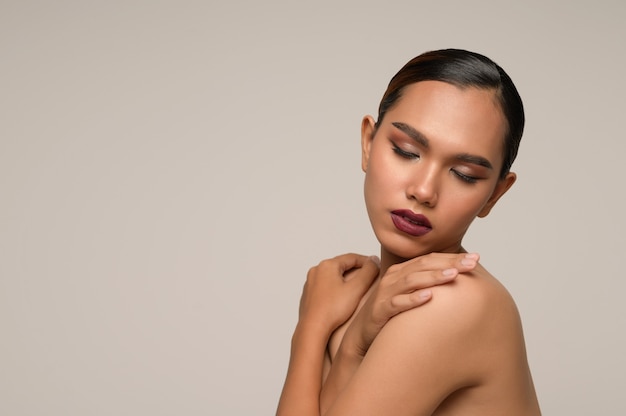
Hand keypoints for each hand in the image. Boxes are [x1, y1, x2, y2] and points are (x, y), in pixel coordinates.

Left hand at [298, 253, 379, 333]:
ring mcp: (310, 283)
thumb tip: (374, 261)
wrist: (312, 329)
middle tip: (370, 278)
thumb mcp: (356, 289)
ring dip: (346, 280)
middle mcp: (316, 271)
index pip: (352, 257)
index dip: (367, 262)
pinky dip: (336, 289)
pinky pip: (325, 287)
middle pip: (342, 266)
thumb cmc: (332, 310)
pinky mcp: (308, 295)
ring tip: (358, 290)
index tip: (377, 268)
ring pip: (333, 277)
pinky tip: (343, 300)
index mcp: (327, 265)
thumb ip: (368, 272)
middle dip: (356, 271)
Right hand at [342, 252, 478, 357]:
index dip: (452, 257)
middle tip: (472, 263)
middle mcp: (394, 278)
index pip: (430, 259)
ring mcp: (386, 293)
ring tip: (453, 275)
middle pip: (424, 265)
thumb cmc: (391, 313)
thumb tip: (458, 278)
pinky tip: (428, 297)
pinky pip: (397, 303)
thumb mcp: (410, 294)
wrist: (364, 333)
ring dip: (434, 277)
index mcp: (402, 271)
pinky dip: (413, 299)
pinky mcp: (380, 310)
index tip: (476, 259)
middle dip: (449, 263)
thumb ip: (428, 284)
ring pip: (412, 280)